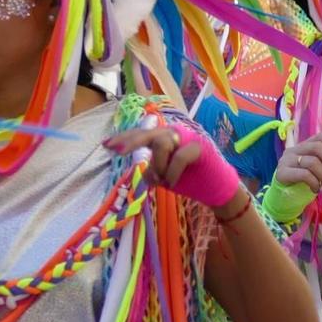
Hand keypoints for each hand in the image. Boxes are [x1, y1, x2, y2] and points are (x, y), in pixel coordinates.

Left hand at [107, 123, 244, 216]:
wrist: (216, 189)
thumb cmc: (190, 180)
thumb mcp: (165, 177)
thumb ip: (153, 171)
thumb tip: (144, 172)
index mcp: (165, 138)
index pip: (142, 134)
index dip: (124, 139)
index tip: (106, 145)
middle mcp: (176, 133)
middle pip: (149, 132)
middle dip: (131, 142)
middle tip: (117, 152)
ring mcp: (189, 137)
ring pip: (162, 142)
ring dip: (158, 165)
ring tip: (164, 180)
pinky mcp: (199, 147)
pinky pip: (179, 156)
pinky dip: (172, 172)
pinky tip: (172, 184)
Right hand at [271, 134, 321, 198]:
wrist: (284, 198)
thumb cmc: (304, 183)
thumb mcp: (318, 171)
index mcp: (304, 146)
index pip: (320, 137)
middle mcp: (294, 150)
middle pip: (317, 147)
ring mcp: (286, 160)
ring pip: (312, 162)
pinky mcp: (282, 173)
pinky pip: (304, 174)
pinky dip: (315, 183)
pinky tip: (316, 190)